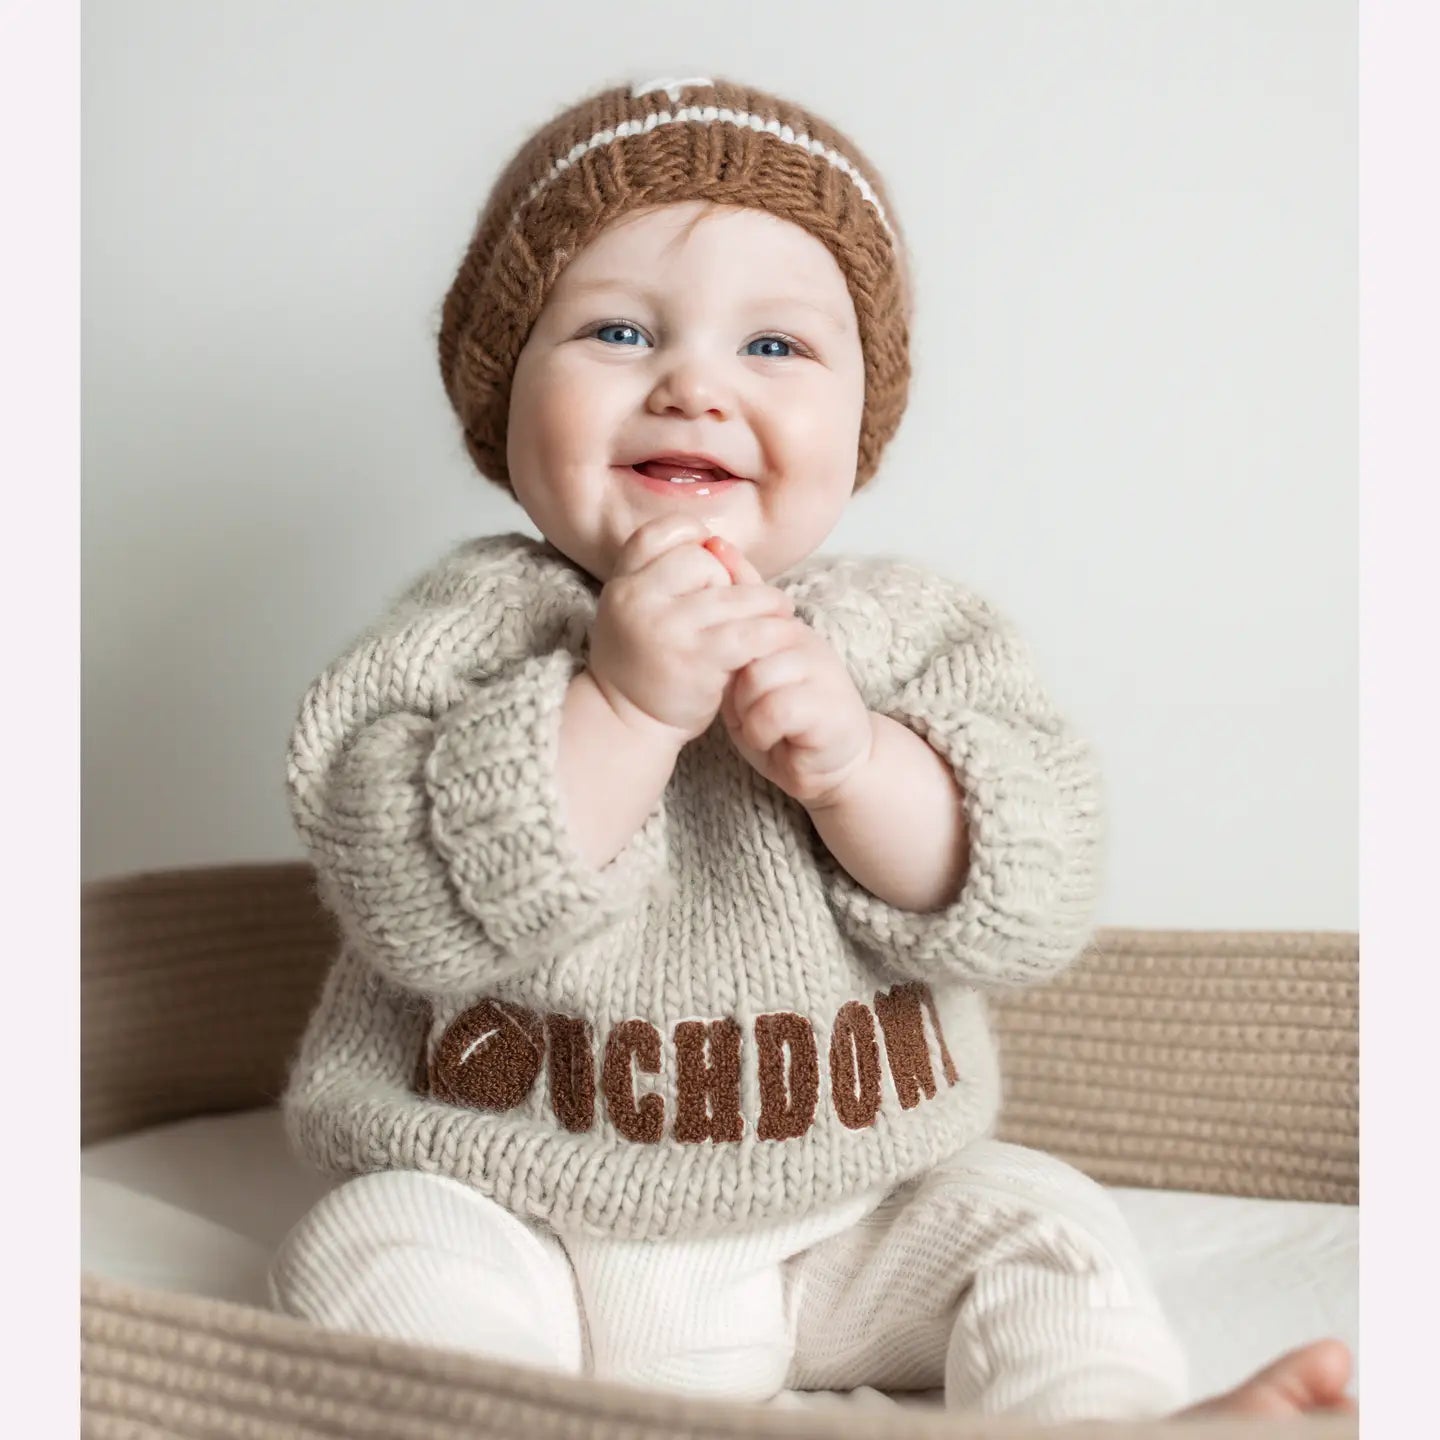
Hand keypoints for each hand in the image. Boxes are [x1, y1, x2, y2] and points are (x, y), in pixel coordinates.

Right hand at [586, 517, 796, 747]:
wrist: (626, 721)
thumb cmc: (644, 661)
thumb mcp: (639, 609)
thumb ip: (667, 575)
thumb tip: (722, 544)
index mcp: (622, 581)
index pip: (664, 531)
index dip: (694, 539)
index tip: (711, 564)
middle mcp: (637, 598)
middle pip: (705, 560)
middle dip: (728, 579)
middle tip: (738, 606)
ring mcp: (667, 627)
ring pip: (735, 595)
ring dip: (766, 604)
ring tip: (779, 613)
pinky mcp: (696, 658)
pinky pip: (749, 632)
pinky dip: (773, 632)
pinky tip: (782, 635)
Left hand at [711, 538, 876, 809]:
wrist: (833, 764)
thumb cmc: (782, 723)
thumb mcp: (747, 681)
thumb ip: (732, 644)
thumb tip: (717, 565)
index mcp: (783, 629)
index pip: (741, 618)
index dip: (727, 658)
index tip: (731, 687)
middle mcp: (805, 641)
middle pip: (743, 649)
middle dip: (736, 691)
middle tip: (751, 714)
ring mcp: (821, 670)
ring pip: (757, 679)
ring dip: (749, 714)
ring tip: (765, 727)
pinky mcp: (830, 705)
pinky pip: (776, 711)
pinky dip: (764, 732)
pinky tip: (775, 740)